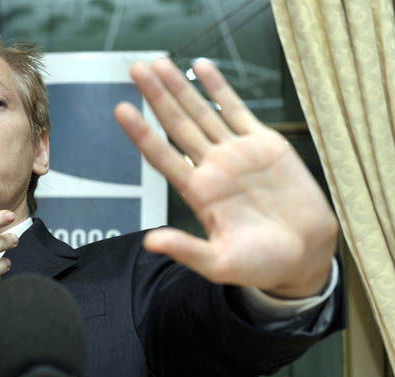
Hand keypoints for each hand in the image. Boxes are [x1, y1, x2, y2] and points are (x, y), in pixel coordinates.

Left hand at [115, 58, 337, 298]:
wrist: (305, 253)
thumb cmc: (262, 264)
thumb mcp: (220, 263)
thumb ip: (186, 249)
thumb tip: (150, 243)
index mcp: (198, 192)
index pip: (161, 156)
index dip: (141, 133)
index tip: (121, 110)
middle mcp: (212, 167)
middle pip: (177, 125)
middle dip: (157, 97)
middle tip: (136, 69)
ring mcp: (236, 153)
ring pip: (202, 112)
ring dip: (181, 87)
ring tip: (160, 63)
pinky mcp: (264, 144)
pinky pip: (237, 110)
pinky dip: (220, 88)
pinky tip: (203, 68)